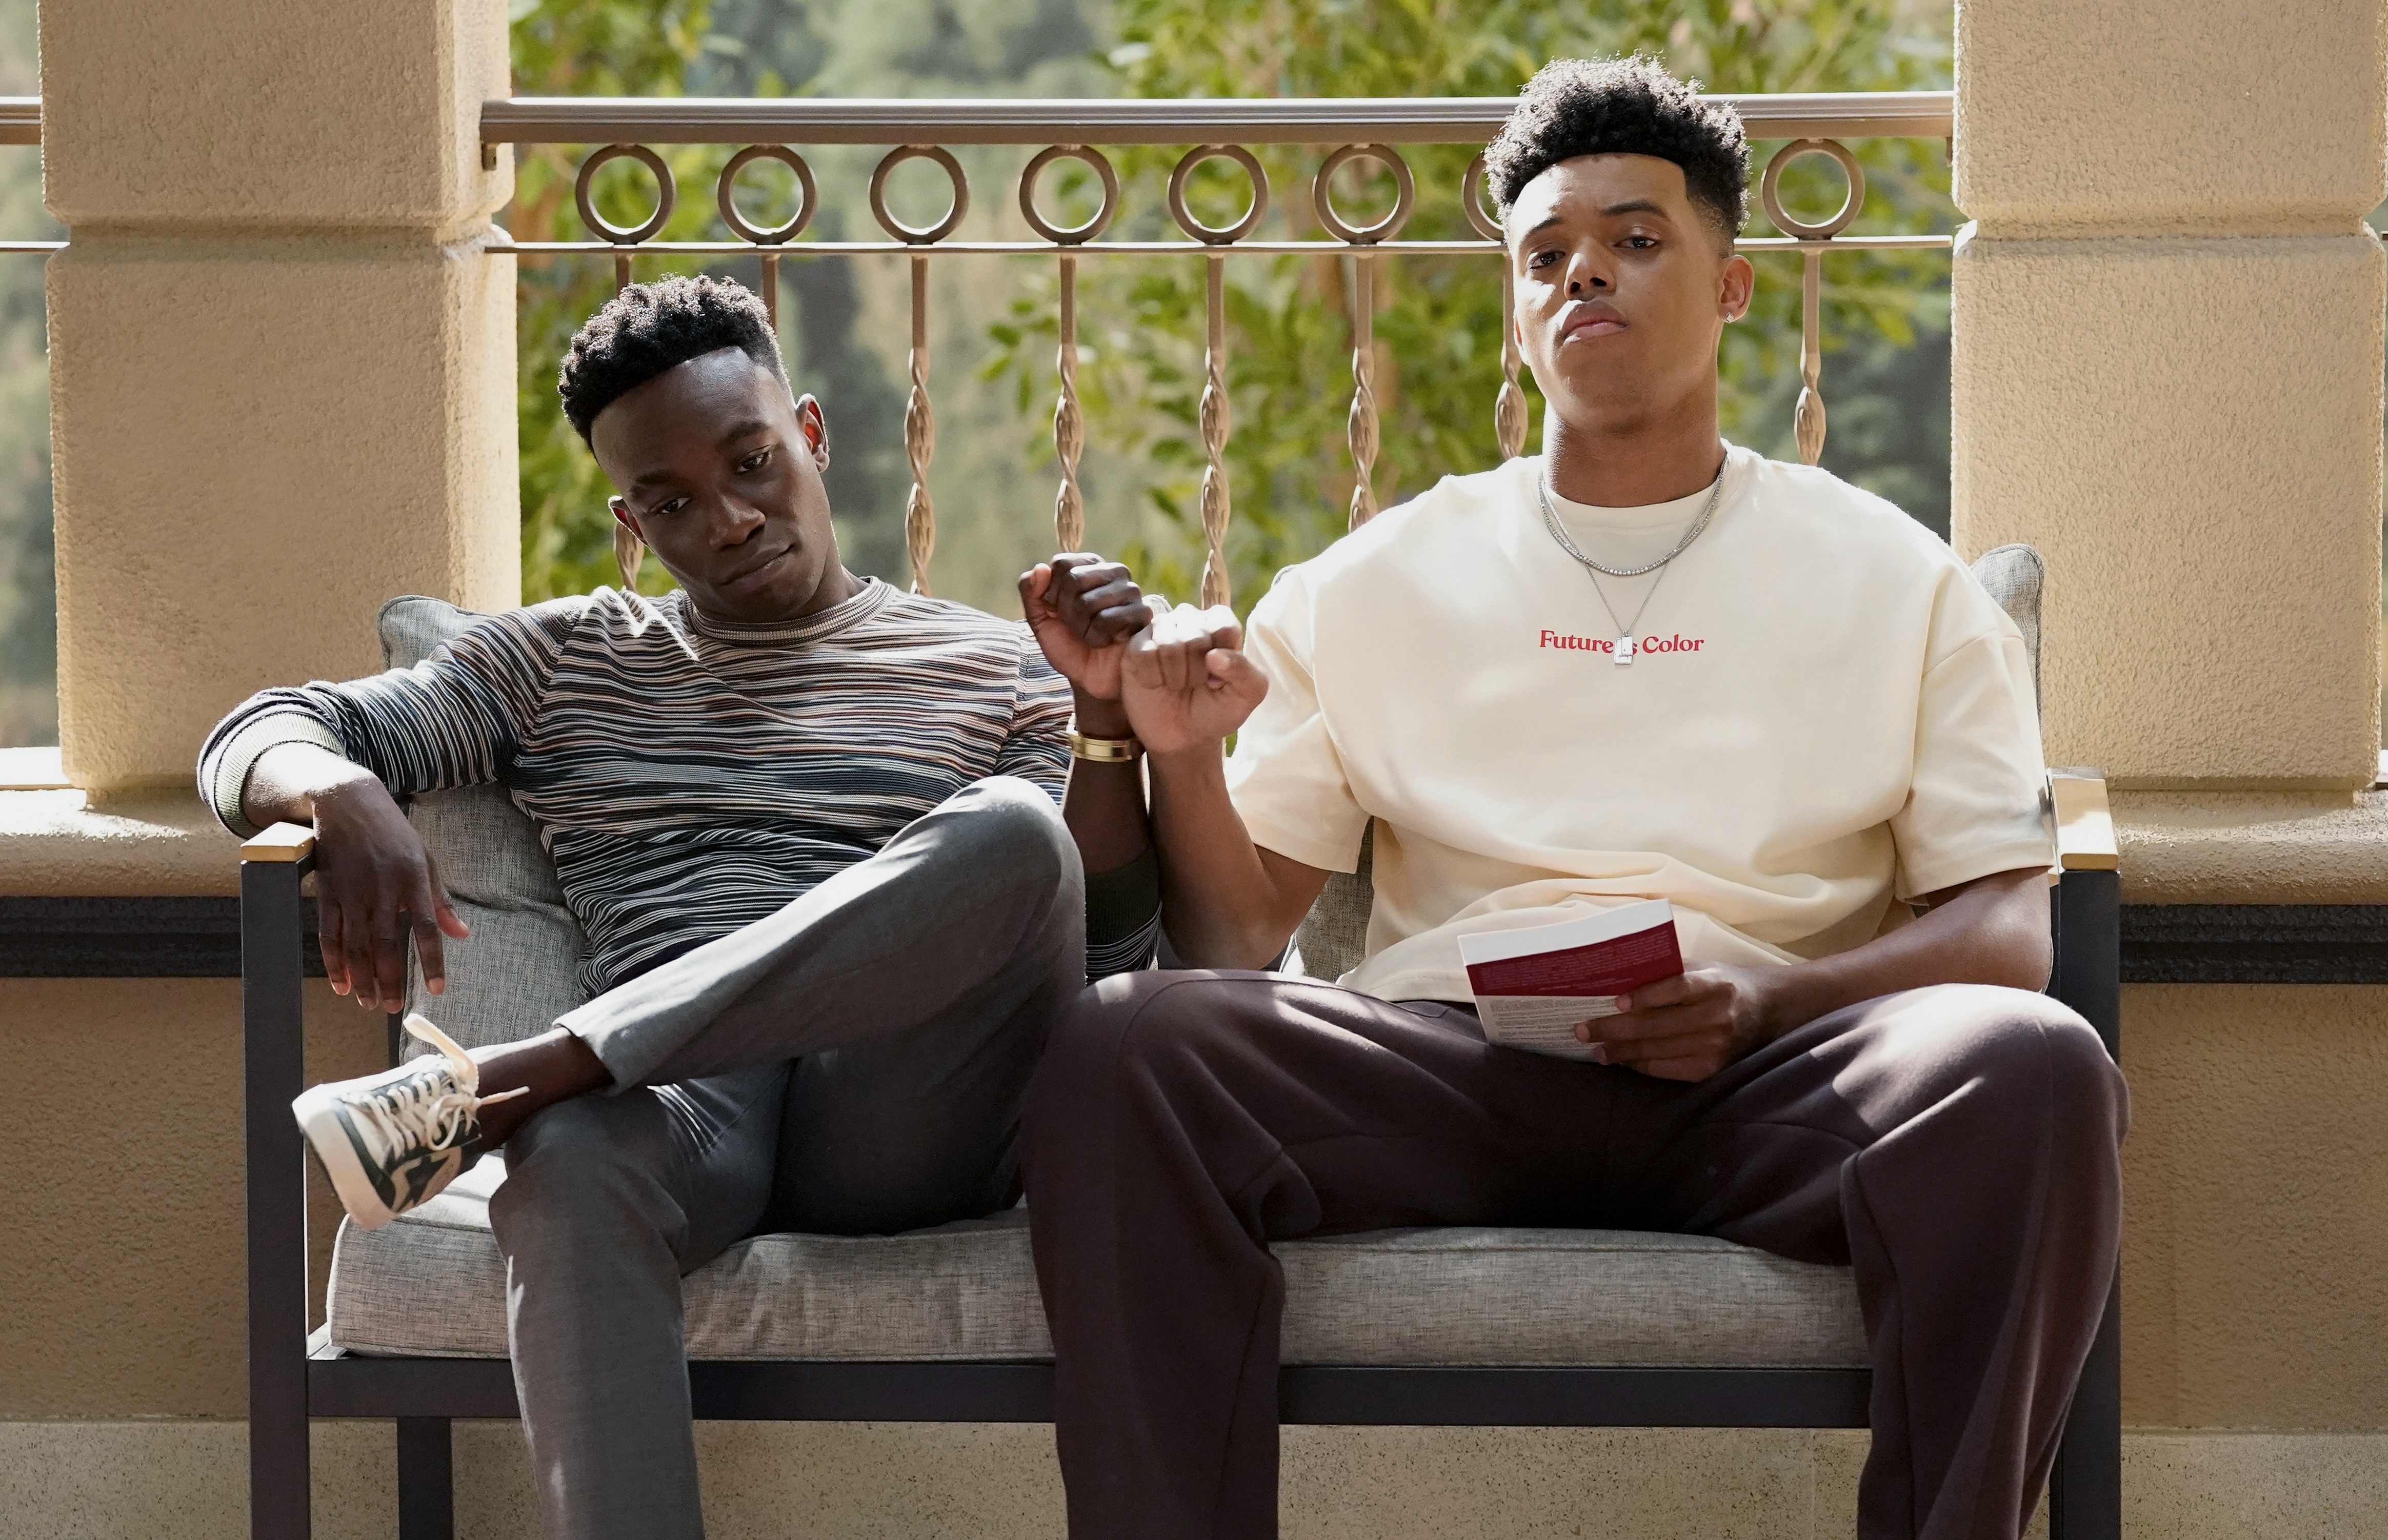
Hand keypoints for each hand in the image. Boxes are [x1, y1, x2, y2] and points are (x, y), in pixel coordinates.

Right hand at [308, 776, 469, 1010]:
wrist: (347, 803)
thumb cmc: (394, 834)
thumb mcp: (425, 860)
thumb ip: (440, 901)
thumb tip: (462, 934)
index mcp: (412, 880)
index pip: (426, 927)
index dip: (431, 961)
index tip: (437, 989)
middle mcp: (382, 889)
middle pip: (385, 944)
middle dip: (388, 980)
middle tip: (390, 1008)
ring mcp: (351, 892)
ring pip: (355, 945)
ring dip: (361, 978)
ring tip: (367, 1003)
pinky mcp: (328, 892)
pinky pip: (329, 934)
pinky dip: (334, 961)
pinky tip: (341, 983)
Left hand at [1019, 553, 1150, 702]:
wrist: (1091, 679)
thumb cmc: (1069, 645)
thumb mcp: (1040, 620)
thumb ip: (1031, 592)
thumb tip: (1040, 568)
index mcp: (1089, 566)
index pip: (1061, 564)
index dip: (1052, 594)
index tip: (1059, 611)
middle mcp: (1113, 572)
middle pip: (1074, 579)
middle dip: (1067, 612)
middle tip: (1077, 627)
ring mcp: (1131, 591)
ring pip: (1088, 602)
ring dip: (1082, 628)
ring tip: (1093, 635)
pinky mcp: (1143, 612)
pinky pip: (1107, 620)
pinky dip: (1098, 638)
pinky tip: (1108, 641)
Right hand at [1121, 601, 1268, 756]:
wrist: (1184, 737)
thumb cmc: (1217, 710)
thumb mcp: (1246, 695)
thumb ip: (1244, 671)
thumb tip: (1214, 655)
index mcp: (1219, 624)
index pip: (1223, 625)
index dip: (1223, 659)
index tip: (1219, 679)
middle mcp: (1189, 620)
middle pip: (1196, 636)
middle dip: (1197, 671)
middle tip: (1195, 685)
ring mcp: (1160, 630)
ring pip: (1169, 643)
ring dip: (1175, 676)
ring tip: (1177, 685)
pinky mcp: (1136, 646)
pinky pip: (1145, 654)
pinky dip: (1153, 677)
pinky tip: (1157, 684)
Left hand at [1577, 965, 1780, 1081]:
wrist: (1765, 1010)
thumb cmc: (1721, 983)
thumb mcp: (1702, 967)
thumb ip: (1667, 972)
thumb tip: (1617, 978)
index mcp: (1715, 985)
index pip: (1676, 989)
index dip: (1644, 996)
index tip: (1614, 1001)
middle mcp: (1717, 1017)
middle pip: (1656, 1026)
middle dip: (1613, 1030)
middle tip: (1583, 1030)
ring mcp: (1716, 1047)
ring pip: (1656, 1052)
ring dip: (1620, 1052)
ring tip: (1596, 1049)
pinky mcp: (1711, 1070)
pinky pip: (1666, 1070)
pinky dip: (1640, 1065)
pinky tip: (1622, 1060)